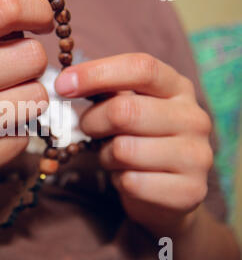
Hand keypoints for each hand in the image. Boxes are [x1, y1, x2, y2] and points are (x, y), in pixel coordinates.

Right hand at [0, 0, 52, 201]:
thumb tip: (24, 24)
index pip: (3, 8)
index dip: (37, 8)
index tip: (44, 21)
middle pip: (33, 56)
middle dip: (31, 62)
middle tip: (13, 72)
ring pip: (37, 99)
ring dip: (27, 99)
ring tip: (2, 103)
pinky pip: (23, 138)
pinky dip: (14, 133)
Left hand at [55, 53, 212, 235]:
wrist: (167, 191)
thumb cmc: (139, 140)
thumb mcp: (128, 108)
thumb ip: (106, 92)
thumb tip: (67, 82)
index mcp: (178, 88)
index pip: (141, 68)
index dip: (96, 73)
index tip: (63, 84)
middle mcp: (194, 118)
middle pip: (124, 110)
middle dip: (92, 121)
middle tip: (88, 129)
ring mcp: (196, 156)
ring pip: (124, 149)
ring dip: (106, 155)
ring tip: (114, 156)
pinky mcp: (189, 191)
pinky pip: (131, 182)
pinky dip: (119, 180)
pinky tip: (128, 177)